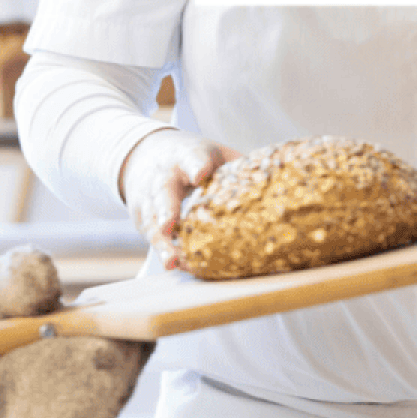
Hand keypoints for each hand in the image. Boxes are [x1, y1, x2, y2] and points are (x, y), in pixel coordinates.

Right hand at [118, 129, 240, 269]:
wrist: (142, 154)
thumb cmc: (190, 157)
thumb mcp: (213, 152)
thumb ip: (236, 166)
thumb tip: (275, 183)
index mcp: (185, 155)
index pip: (191, 157)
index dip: (196, 165)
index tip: (199, 173)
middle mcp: (163, 175)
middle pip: (163, 192)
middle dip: (166, 208)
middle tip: (170, 225)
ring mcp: (148, 197)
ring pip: (152, 219)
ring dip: (161, 241)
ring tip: (171, 261)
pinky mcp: (141, 216)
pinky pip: (150, 234)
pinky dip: (161, 250)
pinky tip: (174, 265)